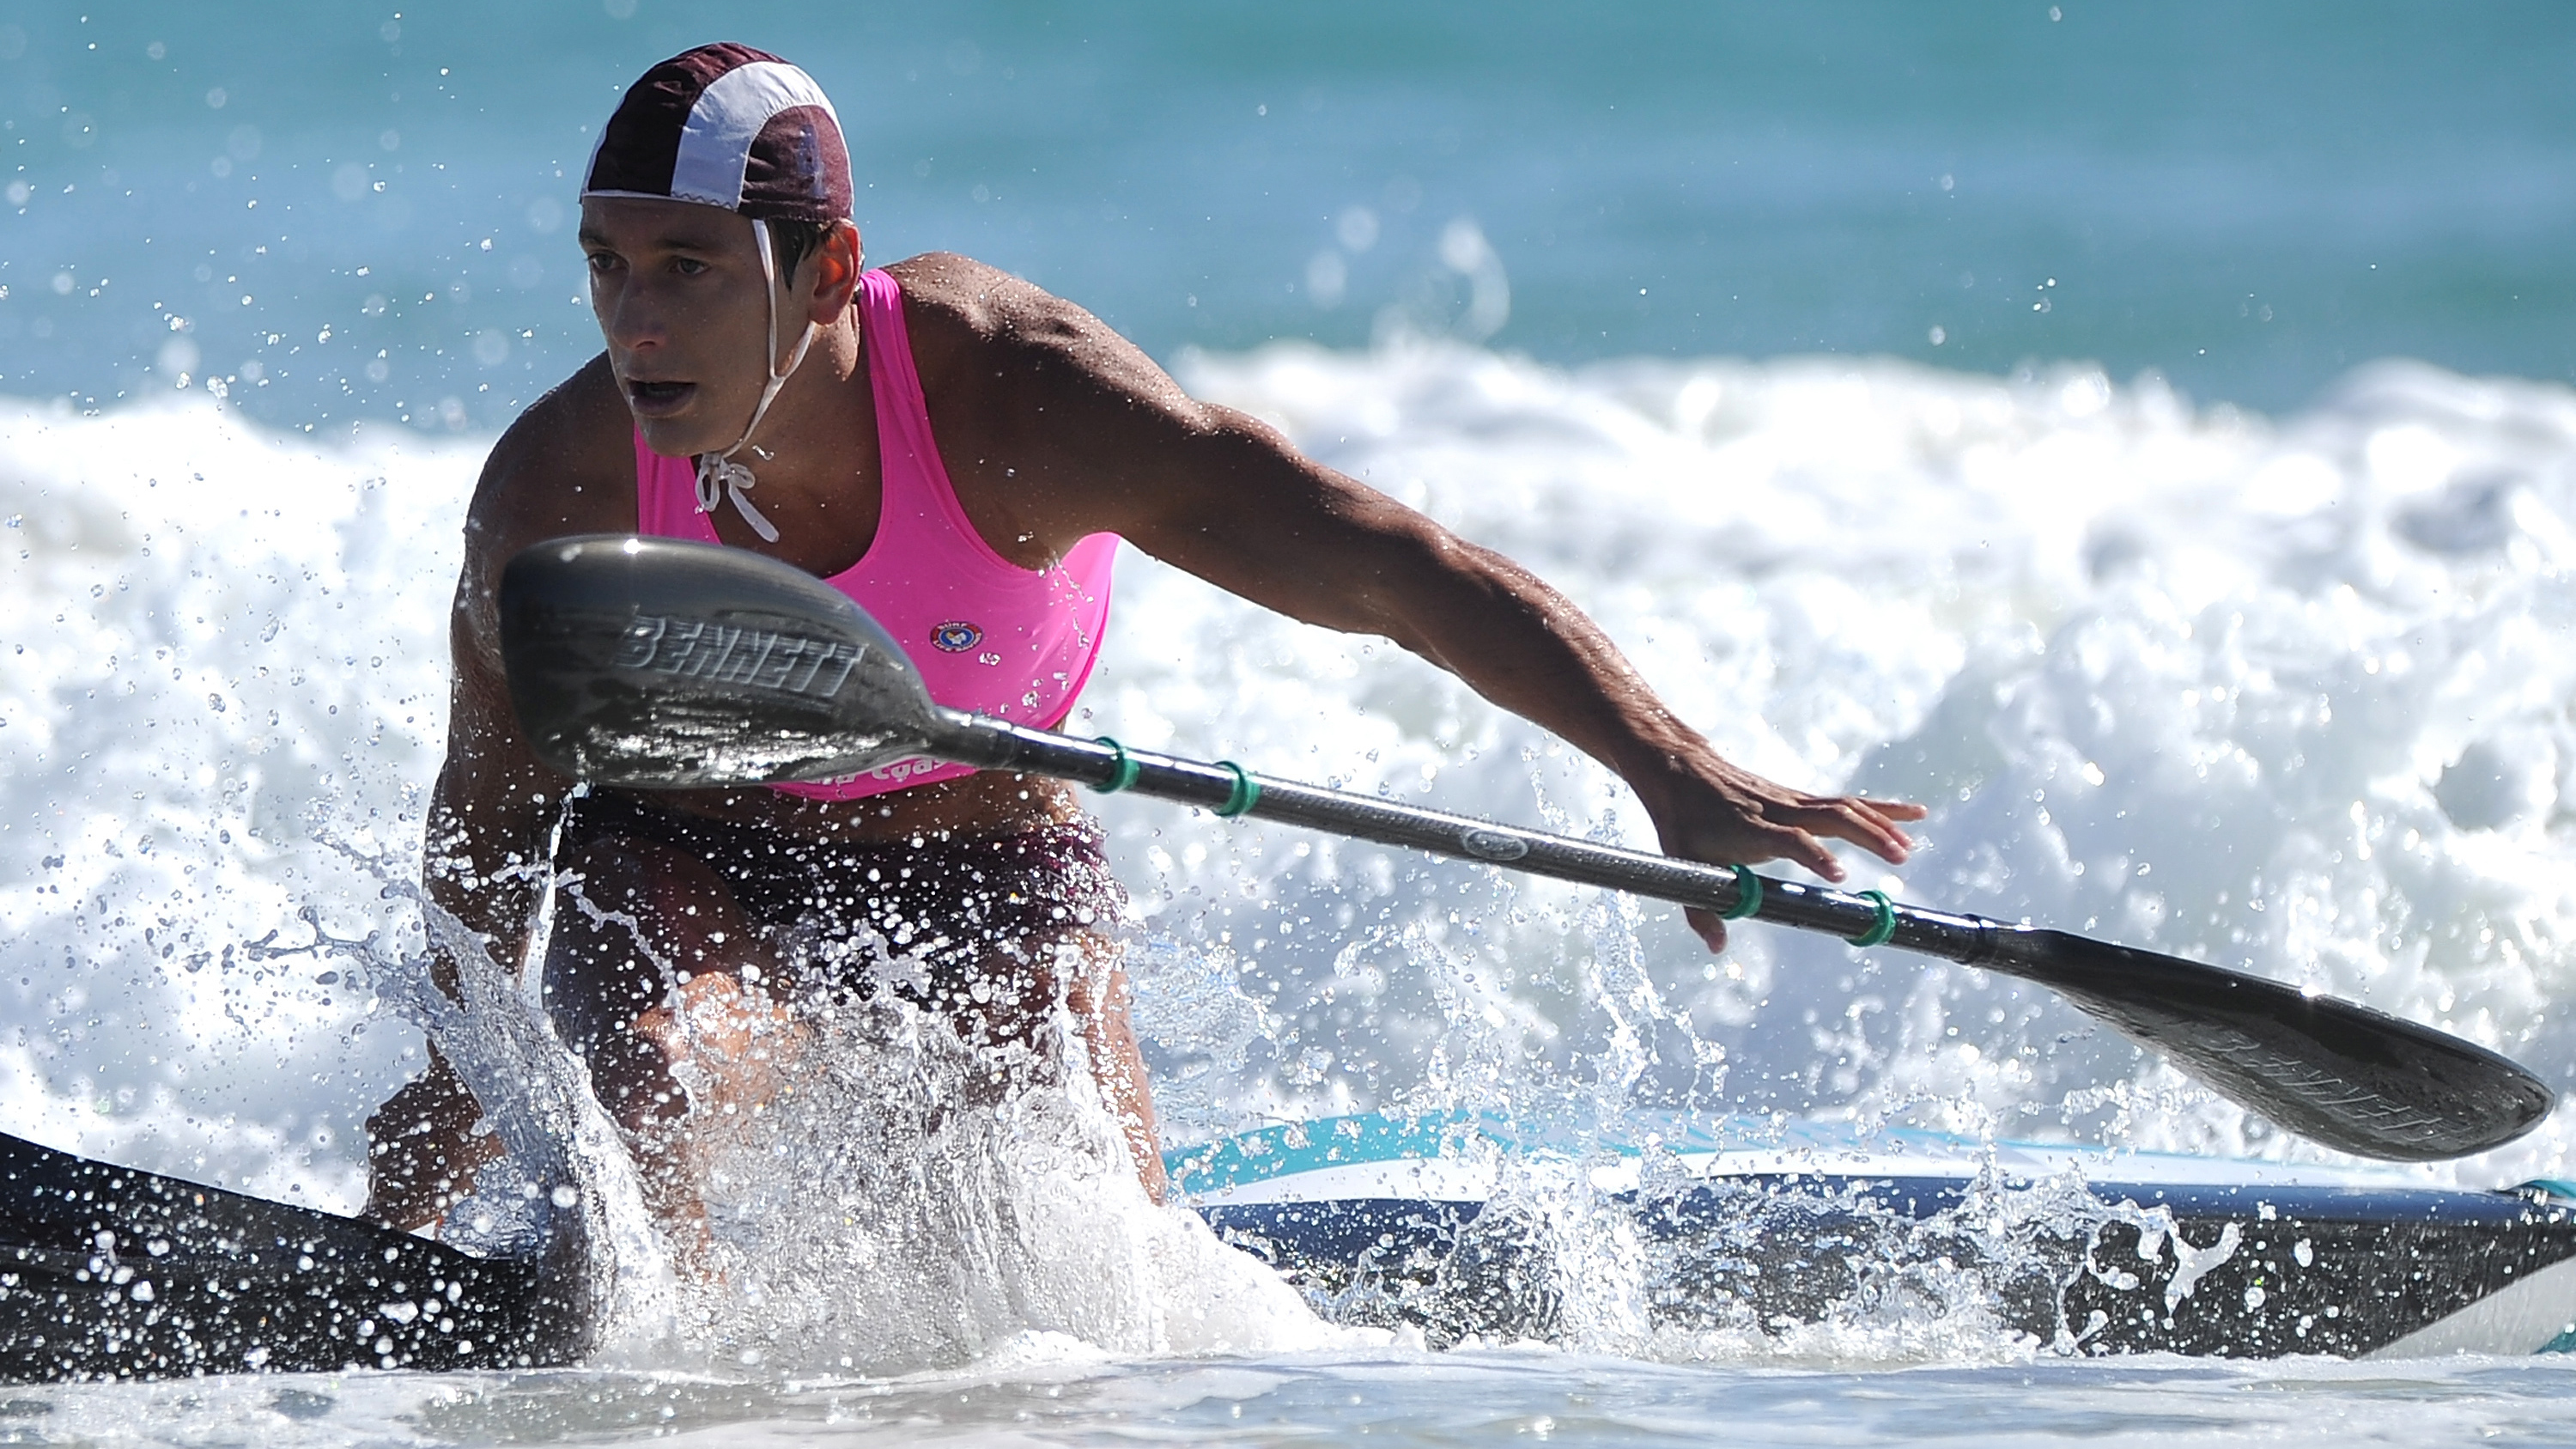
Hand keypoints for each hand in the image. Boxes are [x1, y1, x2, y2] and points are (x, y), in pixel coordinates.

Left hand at [1637, 751, 1926, 952]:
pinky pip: (1847, 802)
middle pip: (1831, 817)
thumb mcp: (1681, 866)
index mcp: (1750, 829)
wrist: (1680, 771)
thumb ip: (1700, 910)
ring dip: (1881, 823)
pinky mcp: (1801, 798)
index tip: (1840, 876)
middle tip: (1901, 859)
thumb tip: (1718, 947)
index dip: (1814, 856)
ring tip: (1912, 846)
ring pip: (1845, 807)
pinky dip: (1882, 808)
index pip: (1790, 840)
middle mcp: (1778, 810)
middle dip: (1868, 836)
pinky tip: (1916, 814)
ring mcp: (1793, 801)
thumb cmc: (1682, 822)